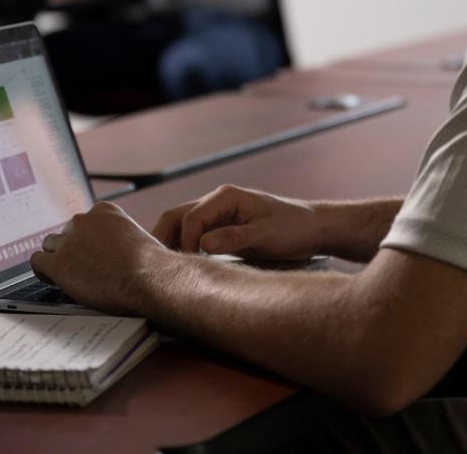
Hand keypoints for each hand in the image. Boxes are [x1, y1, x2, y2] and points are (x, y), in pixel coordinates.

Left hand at [30, 202, 162, 313]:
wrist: (146, 277)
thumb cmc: (149, 263)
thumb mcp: (136, 236)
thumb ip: (118, 236)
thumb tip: (113, 251)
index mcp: (104, 210)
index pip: (85, 221)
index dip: (87, 239)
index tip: (92, 252)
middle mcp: (83, 220)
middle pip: (67, 232)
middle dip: (73, 247)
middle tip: (84, 266)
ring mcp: (68, 241)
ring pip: (50, 245)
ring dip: (58, 257)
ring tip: (69, 274)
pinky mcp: (58, 264)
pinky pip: (37, 262)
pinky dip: (43, 271)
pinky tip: (52, 278)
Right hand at [152, 185, 320, 260]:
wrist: (312, 228)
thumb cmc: (293, 228)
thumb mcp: (266, 236)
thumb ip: (235, 238)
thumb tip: (202, 245)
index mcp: (225, 196)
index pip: (190, 219)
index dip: (183, 244)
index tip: (188, 269)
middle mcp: (216, 201)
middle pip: (176, 216)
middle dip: (162, 239)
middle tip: (154, 269)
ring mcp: (217, 213)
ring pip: (181, 225)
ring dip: (169, 244)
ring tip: (161, 270)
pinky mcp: (220, 227)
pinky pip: (193, 235)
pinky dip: (181, 248)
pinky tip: (179, 267)